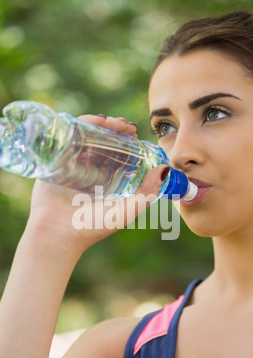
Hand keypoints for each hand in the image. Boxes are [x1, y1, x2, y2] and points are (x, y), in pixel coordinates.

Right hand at [27, 115, 167, 256]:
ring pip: (87, 134)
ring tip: (111, 122)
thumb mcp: (126, 211)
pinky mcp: (57, 159)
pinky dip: (80, 125)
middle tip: (125, 126)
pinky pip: (68, 136)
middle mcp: (90, 169)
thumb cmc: (92, 227)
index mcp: (106, 179)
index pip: (118, 152)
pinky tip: (92, 123)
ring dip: (100, 124)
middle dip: (115, 128)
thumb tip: (166, 169)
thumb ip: (147, 193)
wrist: (58, 235)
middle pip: (104, 139)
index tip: (135, 133)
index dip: (127, 140)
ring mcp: (72, 163)